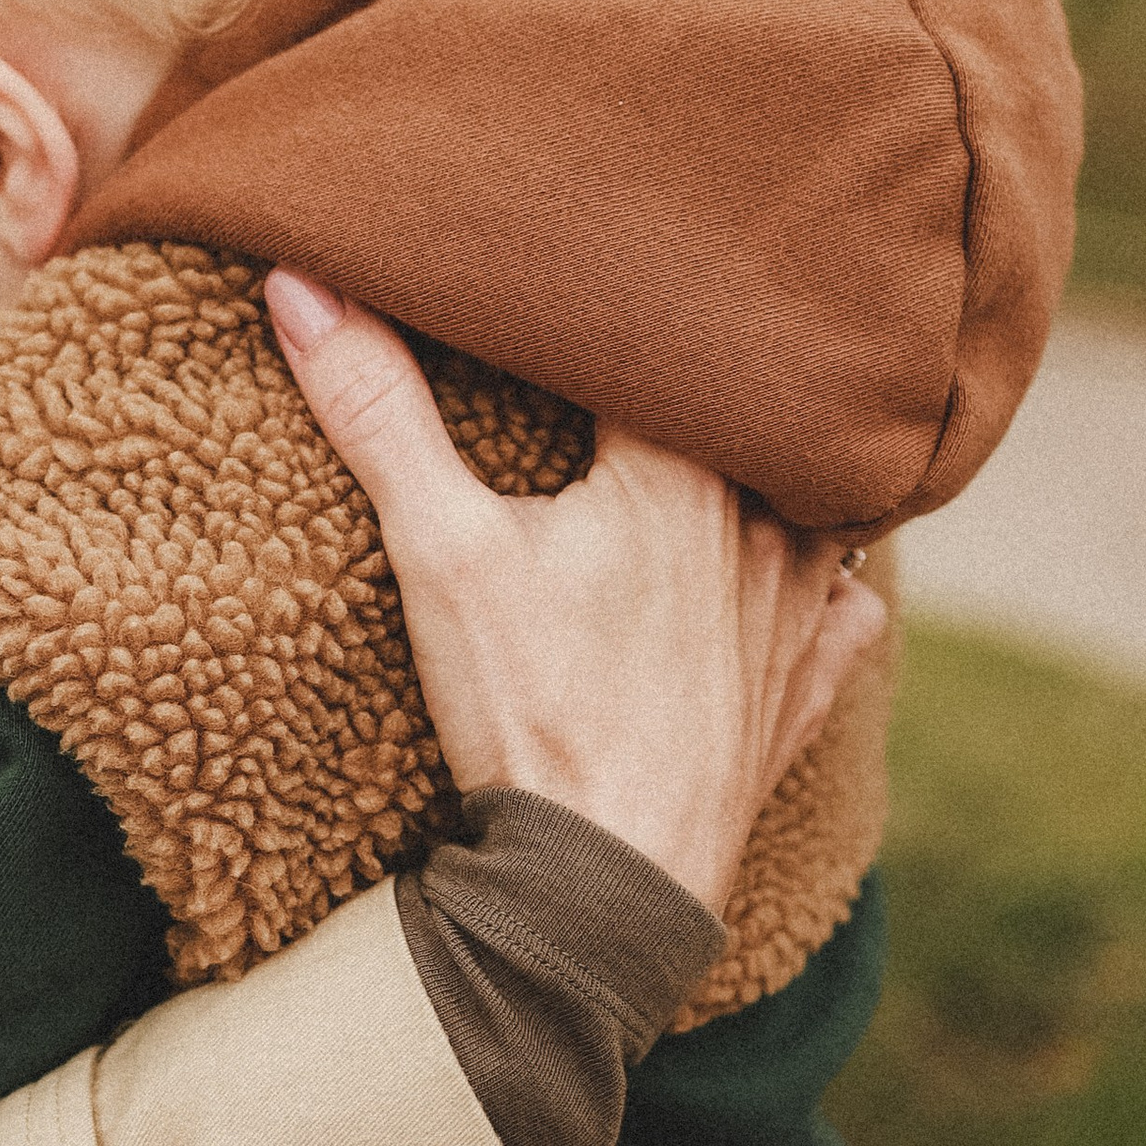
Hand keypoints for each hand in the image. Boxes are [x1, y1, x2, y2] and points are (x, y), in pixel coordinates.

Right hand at [264, 275, 886, 915]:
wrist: (607, 880)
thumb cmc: (530, 708)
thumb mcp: (438, 549)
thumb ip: (378, 410)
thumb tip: (302, 284)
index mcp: (681, 468)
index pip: (663, 344)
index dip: (619, 303)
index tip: (587, 265)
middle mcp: (762, 524)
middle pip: (747, 417)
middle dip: (710, 379)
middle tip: (679, 326)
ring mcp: (794, 610)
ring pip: (818, 503)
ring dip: (783, 470)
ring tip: (750, 435)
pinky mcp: (800, 690)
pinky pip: (843, 615)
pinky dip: (830, 586)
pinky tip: (811, 577)